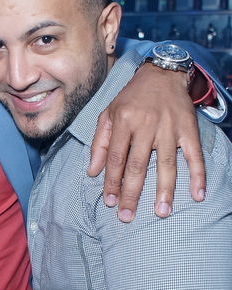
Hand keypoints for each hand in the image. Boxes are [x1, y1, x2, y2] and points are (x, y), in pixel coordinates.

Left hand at [88, 64, 204, 221]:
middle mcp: (146, 124)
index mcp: (124, 120)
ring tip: (161, 212)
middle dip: (132, 193)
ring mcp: (169, 127)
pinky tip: (197, 194)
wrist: (162, 73)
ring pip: (166, 163)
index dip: (111, 181)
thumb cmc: (131, 98)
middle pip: (138, 165)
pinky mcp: (188, 129)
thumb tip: (92, 172)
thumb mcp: (108, 114)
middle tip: (127, 216)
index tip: (109, 202)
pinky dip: (198, 175)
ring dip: (164, 190)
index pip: (116, 157)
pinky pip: (194, 155)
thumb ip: (99, 143)